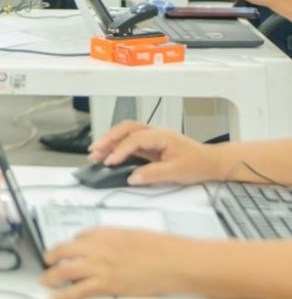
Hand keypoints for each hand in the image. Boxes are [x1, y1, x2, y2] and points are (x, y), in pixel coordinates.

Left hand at [41, 228, 188, 298]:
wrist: (174, 261)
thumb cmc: (161, 249)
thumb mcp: (132, 236)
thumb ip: (114, 240)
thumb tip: (105, 246)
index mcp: (105, 232)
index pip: (79, 236)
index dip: (70, 245)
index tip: (66, 250)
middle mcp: (98, 247)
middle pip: (64, 250)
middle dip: (51, 257)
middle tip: (46, 262)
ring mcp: (101, 266)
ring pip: (65, 270)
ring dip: (51, 276)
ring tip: (44, 281)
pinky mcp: (107, 284)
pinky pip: (78, 291)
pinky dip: (64, 295)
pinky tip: (55, 297)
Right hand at [88, 120, 218, 184]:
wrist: (211, 162)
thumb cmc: (197, 164)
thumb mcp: (177, 172)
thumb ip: (153, 174)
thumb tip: (132, 177)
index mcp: (162, 136)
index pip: (135, 139)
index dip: (121, 150)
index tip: (110, 162)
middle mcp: (154, 132)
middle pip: (126, 128)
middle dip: (108, 138)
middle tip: (94, 151)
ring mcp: (152, 137)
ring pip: (125, 132)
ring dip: (109, 140)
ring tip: (95, 152)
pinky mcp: (150, 144)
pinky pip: (129, 141)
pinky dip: (116, 145)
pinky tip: (108, 154)